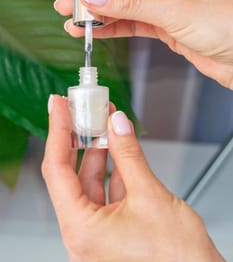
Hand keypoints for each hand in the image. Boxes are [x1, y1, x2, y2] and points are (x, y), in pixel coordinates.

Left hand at [42, 95, 224, 261]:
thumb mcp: (150, 195)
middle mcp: (83, 234)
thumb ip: (129, 155)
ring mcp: (97, 233)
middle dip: (78, 138)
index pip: (56, 170)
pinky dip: (112, 168)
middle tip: (81, 110)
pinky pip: (105, 192)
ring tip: (104, 122)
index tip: (58, 107)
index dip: (57, 132)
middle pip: (71, 175)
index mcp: (82, 230)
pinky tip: (117, 147)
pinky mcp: (112, 230)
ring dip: (98, 151)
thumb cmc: (178, 259)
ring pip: (90, 182)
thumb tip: (116, 123)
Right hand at [54, 0, 232, 89]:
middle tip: (68, 4)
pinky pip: (133, 21)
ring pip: (125, 3)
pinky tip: (96, 31)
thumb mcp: (174, 11)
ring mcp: (166, 0)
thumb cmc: (228, 25)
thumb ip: (130, 3)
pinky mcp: (165, 23)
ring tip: (75, 22)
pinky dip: (114, 27)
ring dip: (100, 13)